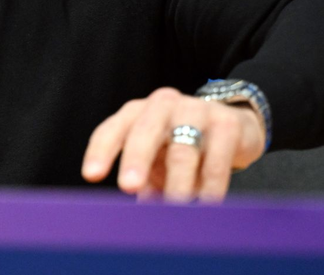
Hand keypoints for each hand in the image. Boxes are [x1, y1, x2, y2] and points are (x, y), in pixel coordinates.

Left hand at [81, 87, 265, 202]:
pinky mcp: (227, 124)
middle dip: (135, 159)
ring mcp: (196, 111)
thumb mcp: (156, 157)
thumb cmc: (180, 144)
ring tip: (174, 207)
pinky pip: (216, 159)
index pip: (113, 129)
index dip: (101, 150)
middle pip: (145, 131)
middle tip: (128, 186)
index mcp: (137, 113)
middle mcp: (163, 106)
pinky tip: (206, 204)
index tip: (91, 175)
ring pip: (182, 149)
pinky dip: (210, 185)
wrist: (232, 124)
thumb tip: (126, 218)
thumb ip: (140, 180)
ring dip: (177, 182)